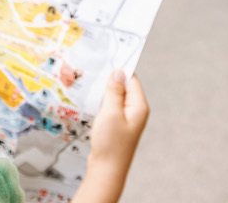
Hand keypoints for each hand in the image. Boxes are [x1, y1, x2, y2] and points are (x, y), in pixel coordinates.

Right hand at [73, 70, 148, 202]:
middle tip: (93, 69)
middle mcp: (135, 110)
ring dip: (104, 91)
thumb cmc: (110, 142)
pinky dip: (101, 101)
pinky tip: (90, 99)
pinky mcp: (116, 125)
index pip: (131, 79)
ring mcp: (126, 118)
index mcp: (139, 106)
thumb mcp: (111, 112)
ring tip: (89, 82)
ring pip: (115, 96)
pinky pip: (110, 106)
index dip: (119, 68)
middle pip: (124, 86)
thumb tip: (119, 72)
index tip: (105, 57)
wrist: (106, 169)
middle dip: (110, 79)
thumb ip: (115, 91)